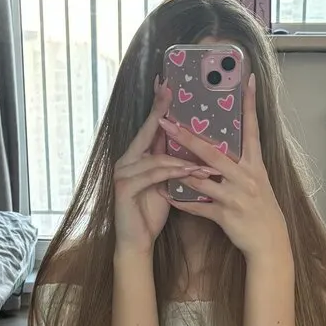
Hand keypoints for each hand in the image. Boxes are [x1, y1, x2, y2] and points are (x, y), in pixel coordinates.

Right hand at [114, 78, 211, 257]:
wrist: (137, 242)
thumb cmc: (151, 214)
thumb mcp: (166, 185)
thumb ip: (172, 166)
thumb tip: (193, 149)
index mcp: (137, 157)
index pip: (150, 128)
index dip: (158, 106)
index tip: (167, 83)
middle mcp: (127, 160)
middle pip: (146, 132)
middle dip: (161, 111)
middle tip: (171, 90)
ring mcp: (123, 173)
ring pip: (156, 157)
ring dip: (181, 155)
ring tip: (202, 150)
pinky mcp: (124, 188)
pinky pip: (153, 175)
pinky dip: (173, 172)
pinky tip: (190, 170)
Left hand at [158, 74, 290, 264]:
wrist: (270, 242)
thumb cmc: (262, 210)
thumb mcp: (258, 182)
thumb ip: (243, 164)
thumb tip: (226, 146)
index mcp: (255, 165)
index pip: (252, 130)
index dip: (250, 105)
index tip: (247, 80)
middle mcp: (245, 177)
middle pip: (212, 153)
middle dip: (188, 137)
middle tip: (167, 122)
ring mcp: (234, 197)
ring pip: (201, 180)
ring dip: (178, 169)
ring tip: (157, 156)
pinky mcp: (225, 216)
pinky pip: (199, 207)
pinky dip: (182, 202)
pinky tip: (166, 195)